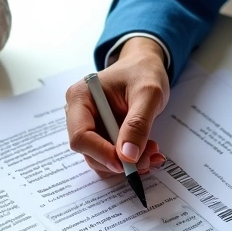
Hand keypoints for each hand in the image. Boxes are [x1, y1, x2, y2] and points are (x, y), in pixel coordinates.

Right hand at [66, 37, 168, 177]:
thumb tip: (128, 155)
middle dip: (119, 160)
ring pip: (101, 160)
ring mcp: (90, 127)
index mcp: (80, 97)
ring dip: (127, 163)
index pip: (81, 136)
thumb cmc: (142, 72)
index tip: (126, 162)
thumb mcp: (148, 93)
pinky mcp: (100, 136)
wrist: (144, 67)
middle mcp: (79, 115)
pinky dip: (129, 161)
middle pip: (89, 152)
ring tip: (152, 151)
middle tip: (148, 156)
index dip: (101, 153)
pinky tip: (147, 152)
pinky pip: (110, 158)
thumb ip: (138, 123)